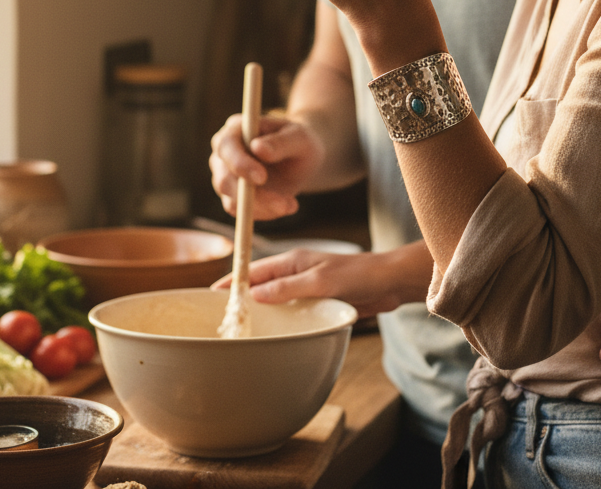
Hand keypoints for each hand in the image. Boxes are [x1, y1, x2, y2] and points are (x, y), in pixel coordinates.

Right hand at [209, 112, 326, 220]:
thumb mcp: (299, 137)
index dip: (239, 163)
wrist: (303, 159)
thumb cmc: (299, 141)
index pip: (226, 146)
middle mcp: (224, 153)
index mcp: (235, 129)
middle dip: (253, 195)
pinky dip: (266, 213)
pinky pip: (243, 213)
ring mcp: (225, 177)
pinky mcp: (233, 197)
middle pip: (224, 179)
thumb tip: (257, 148)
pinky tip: (288, 205)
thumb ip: (280, 142)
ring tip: (291, 204)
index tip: (261, 177)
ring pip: (232, 201)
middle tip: (285, 203)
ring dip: (264, 207)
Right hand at [213, 244, 433, 317]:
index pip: (255, 270)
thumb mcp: (320, 280)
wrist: (390, 283)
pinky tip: (273, 338)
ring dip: (262, 314)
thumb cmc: (359, 274)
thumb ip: (287, 287)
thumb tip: (254, 294)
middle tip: (221, 320)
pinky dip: (281, 324)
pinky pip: (293, 315)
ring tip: (241, 333)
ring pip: (276, 303)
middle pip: (262, 288)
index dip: (234, 282)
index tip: (211, 294)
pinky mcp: (318, 304)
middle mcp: (296, 274)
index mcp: (293, 261)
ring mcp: (307, 290)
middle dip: (242, 300)